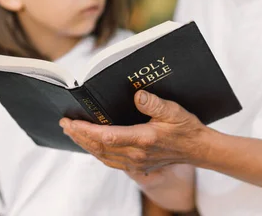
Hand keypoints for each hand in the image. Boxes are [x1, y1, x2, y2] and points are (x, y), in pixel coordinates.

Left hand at [60, 90, 207, 173]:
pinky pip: (110, 160)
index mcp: (143, 140)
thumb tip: (137, 95)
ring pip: (102, 156)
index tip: (71, 122)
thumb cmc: (185, 128)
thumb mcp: (173, 110)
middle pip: (99, 148)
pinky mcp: (136, 166)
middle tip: (64, 124)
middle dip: (79, 136)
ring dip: (85, 145)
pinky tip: (90, 144)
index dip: (86, 130)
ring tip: (71, 132)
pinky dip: (96, 151)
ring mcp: (135, 163)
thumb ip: (154, 103)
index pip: (107, 137)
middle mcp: (136, 155)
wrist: (197, 149)